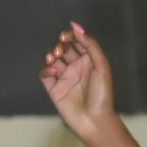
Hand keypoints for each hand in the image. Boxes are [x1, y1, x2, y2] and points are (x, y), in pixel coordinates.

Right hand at [38, 23, 115, 140]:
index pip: (78, 42)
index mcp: (90, 62)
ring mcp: (65, 78)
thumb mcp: (101, 66)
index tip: (66, 35)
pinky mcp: (54, 89)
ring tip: (54, 59)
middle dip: (60, 45)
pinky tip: (52, 71)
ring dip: (51, 55)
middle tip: (61, 50)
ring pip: (52, 59)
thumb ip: (91, 45)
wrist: (95, 120)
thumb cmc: (102, 94)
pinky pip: (44, 74)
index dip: (71, 35)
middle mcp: (77, 68)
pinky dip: (45, 69)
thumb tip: (77, 27)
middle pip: (64, 48)